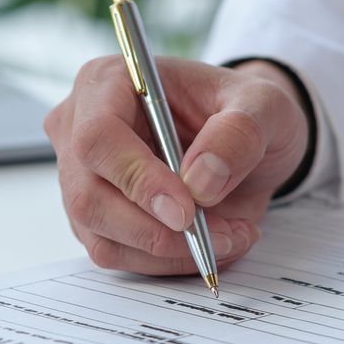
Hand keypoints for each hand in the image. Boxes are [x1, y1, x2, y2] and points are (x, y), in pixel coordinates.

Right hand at [45, 57, 310, 275]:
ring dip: (170, 251)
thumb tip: (201, 181)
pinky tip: (210, 242)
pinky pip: (119, 255)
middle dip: (159, 230)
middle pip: (90, 197)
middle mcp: (79, 128)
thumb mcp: (264, 105)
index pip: (97, 137)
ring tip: (231, 235)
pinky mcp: (95, 217)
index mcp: (107, 82)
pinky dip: (168, 261)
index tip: (188, 211)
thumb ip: (240, 133)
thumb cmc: (243, 110)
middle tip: (224, 234)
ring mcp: (80, 177)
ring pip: (103, 237)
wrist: (242, 140)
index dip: (138, 179)